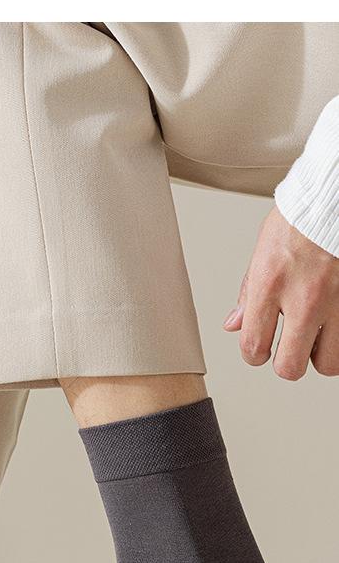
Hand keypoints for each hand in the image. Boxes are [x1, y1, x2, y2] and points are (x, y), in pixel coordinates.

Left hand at [223, 206, 338, 379]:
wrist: (335, 195)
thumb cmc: (303, 215)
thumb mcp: (263, 249)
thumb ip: (248, 292)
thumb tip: (233, 325)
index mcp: (271, 284)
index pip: (253, 345)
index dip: (254, 355)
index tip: (260, 350)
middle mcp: (305, 297)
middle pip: (291, 367)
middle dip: (287, 364)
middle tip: (289, 351)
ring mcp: (338, 301)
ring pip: (329, 363)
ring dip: (321, 355)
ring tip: (318, 339)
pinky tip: (334, 327)